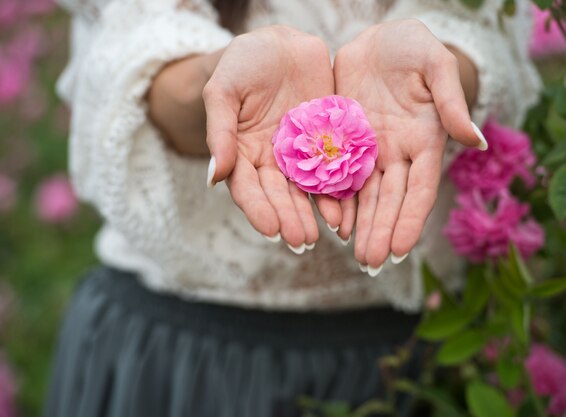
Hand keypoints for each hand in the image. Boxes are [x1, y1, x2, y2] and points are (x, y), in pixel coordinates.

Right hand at [204, 26, 337, 250]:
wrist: (279, 44)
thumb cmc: (243, 63)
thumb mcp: (223, 92)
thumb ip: (220, 133)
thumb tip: (213, 178)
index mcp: (242, 153)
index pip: (247, 188)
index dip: (258, 209)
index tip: (270, 230)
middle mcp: (271, 160)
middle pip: (280, 195)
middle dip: (290, 218)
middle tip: (302, 240)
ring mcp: (300, 153)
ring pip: (307, 188)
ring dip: (315, 212)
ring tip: (327, 232)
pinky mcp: (326, 141)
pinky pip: (334, 168)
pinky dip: (339, 189)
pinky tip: (346, 208)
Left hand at [333, 20, 484, 272]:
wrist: (377, 37)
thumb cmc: (412, 46)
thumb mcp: (435, 65)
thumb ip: (451, 102)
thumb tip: (476, 141)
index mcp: (424, 140)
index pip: (420, 188)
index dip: (411, 218)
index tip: (402, 249)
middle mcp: (398, 152)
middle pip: (390, 199)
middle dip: (382, 231)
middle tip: (371, 262)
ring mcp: (370, 149)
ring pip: (366, 195)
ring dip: (361, 225)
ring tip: (356, 254)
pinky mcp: (344, 140)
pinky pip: (339, 175)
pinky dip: (337, 200)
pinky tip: (334, 223)